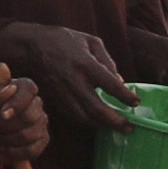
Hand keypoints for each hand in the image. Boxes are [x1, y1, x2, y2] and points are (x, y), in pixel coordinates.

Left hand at [0, 56, 52, 167]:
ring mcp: (41, 123)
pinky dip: (12, 152)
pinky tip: (4, 147)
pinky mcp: (42, 141)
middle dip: (5, 126)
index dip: (17, 103)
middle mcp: (36, 104)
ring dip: (5, 139)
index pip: (29, 89)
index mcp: (22, 88)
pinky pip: (31, 150)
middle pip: (29, 116)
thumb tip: (10, 89)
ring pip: (27, 135)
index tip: (2, 114)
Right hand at [2, 20, 135, 129]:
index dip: (124, 96)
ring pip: (84, 117)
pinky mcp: (55, 99)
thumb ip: (108, 61)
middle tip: (130, 127)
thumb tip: (120, 82)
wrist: (32, 46)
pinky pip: (74, 116)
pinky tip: (99, 122)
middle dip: (115, 121)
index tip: (136, 102)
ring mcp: (63, 92)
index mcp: (85, 63)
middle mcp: (73, 80)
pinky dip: (88, 122)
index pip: (109, 84)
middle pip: (96, 108)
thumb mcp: (91, 41)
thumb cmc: (64, 40)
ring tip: (117, 128)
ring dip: (102, 126)